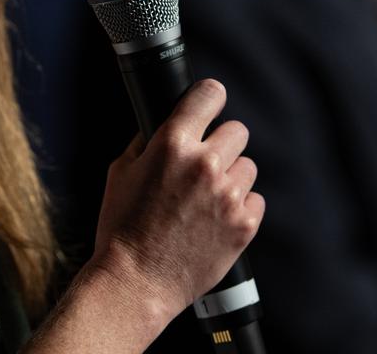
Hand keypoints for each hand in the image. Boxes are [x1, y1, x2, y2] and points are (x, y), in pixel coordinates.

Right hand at [90, 79, 264, 323]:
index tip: (210, 104)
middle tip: (205, 164)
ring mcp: (228, 196)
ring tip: (208, 199)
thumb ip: (147, 142)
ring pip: (248, 166)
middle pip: (237, 130)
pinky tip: (217, 219)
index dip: (210, 97)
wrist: (136, 282)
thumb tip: (164, 124)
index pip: (209, 94)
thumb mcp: (121, 171)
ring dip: (232, 177)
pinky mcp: (244, 225)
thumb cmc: (122, 228)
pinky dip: (240, 207)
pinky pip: (256, 200)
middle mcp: (205, 165)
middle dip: (221, 144)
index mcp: (173, 144)